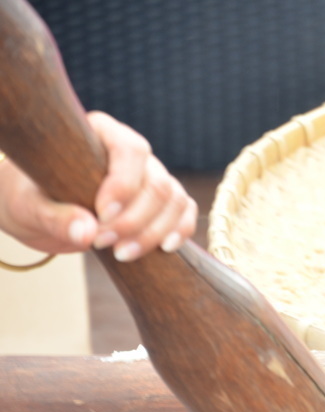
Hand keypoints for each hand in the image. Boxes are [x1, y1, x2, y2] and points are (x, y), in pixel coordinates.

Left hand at [0, 111, 196, 260]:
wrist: (41, 211)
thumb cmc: (30, 198)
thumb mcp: (29, 207)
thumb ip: (55, 217)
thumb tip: (87, 232)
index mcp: (100, 134)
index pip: (130, 150)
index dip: (124, 184)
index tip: (102, 216)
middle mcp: (132, 153)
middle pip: (157, 182)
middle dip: (135, 219)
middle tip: (104, 244)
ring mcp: (152, 176)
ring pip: (174, 200)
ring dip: (154, 232)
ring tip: (122, 255)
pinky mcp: (162, 202)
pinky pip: (184, 212)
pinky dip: (179, 231)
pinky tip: (164, 249)